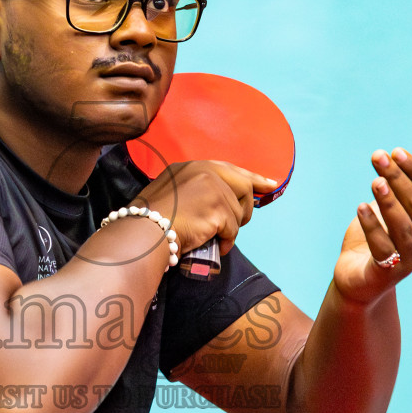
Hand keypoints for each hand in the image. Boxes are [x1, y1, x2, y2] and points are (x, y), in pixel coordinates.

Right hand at [133, 160, 276, 256]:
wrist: (143, 232)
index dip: (251, 177)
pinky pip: (233, 228)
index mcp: (191, 166)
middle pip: (243, 185)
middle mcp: (204, 171)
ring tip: (216, 238)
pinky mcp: (218, 208)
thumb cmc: (150, 220)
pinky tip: (216, 246)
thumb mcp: (170, 193)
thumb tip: (219, 204)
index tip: (268, 184)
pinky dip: (227, 240)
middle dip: (247, 206)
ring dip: (231, 228)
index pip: (229, 168)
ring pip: (238, 211)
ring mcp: (212, 188)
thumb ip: (195, 191)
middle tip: (243, 221)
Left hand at [333, 148, 411, 303]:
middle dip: (397, 178)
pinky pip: (382, 246)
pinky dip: (372, 225)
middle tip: (378, 157)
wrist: (359, 277)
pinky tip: (360, 207)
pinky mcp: (389, 272)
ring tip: (374, 181)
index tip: (395, 151)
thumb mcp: (396, 209)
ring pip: (403, 226)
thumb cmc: (380, 237)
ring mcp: (410, 258)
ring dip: (388, 201)